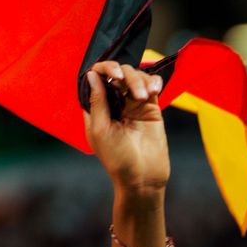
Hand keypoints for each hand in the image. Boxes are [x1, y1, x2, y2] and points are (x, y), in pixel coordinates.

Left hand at [85, 60, 169, 196]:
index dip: (101, 70)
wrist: (143, 176)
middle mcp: (114, 103)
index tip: (111, 74)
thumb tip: (92, 75)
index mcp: (96, 108)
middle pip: (116, 73)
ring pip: (135, 76)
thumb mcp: (100, 130)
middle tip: (122, 80)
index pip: (95, 79)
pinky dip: (154, 81)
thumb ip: (97, 101)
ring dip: (139, 80)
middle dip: (121, 72)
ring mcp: (133, 104)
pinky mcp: (151, 107)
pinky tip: (154, 89)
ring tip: (143, 97)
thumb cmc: (117, 158)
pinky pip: (152, 85)